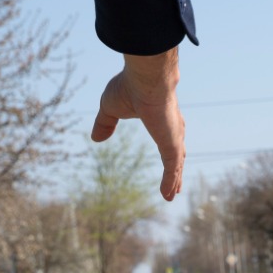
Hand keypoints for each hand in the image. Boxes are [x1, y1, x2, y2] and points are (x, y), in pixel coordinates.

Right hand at [93, 47, 184, 199]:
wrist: (145, 77)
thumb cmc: (129, 86)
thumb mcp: (110, 107)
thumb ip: (105, 123)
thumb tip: (96, 139)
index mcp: (161, 118)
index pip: (167, 139)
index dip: (168, 152)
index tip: (170, 163)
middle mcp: (172, 128)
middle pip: (177, 154)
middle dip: (176, 170)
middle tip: (177, 185)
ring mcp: (173, 137)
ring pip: (176, 164)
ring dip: (174, 180)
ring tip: (173, 195)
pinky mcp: (172, 144)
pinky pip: (172, 168)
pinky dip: (170, 182)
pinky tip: (169, 196)